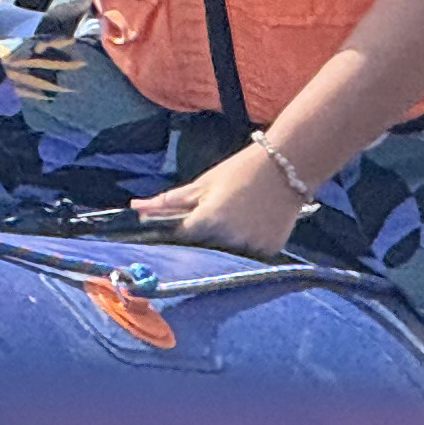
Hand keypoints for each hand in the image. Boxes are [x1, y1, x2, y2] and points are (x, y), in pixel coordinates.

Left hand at [135, 144, 306, 257]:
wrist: (288, 167)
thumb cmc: (240, 171)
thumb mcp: (202, 184)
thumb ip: (168, 201)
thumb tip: (136, 208)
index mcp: (208, 222)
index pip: (179, 239)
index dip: (174, 235)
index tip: (173, 231)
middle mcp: (229, 239)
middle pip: (201, 251)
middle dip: (196, 242)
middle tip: (207, 224)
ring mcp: (252, 248)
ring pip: (225, 256)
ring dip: (220, 247)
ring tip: (231, 224)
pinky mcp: (270, 252)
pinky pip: (249, 257)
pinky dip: (244, 248)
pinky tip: (248, 230)